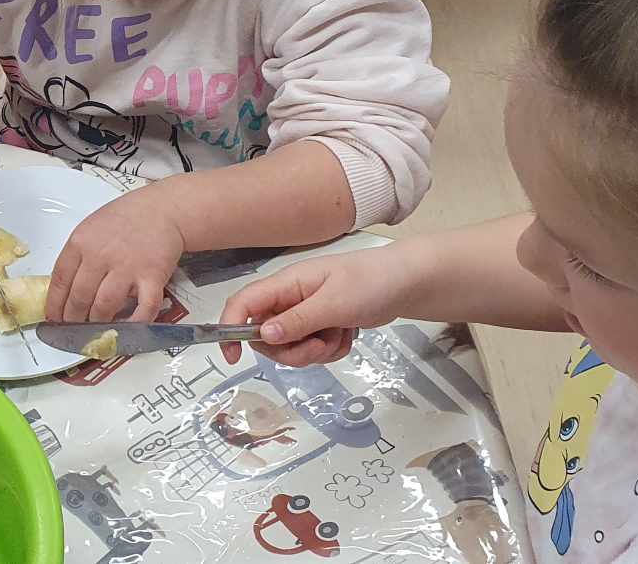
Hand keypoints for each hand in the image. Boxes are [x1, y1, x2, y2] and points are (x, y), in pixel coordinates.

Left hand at [48, 187, 183, 322]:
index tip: (53, 318)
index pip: (59, 281)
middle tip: (73, 328)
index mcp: (80, 243)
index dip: (54, 305)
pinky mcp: (152, 277)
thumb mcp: (90, 228)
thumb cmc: (125, 218)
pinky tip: (128, 330)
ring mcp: (127, 267)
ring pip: (104, 306)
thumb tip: (64, 288)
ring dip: (98, 323)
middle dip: (73, 319)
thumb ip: (78, 255)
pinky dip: (136, 323)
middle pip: (79, 297)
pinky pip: (143, 307)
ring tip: (95, 329)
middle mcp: (101, 256)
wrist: (162, 209)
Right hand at [218, 245, 421, 366]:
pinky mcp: (321, 326)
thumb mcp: (333, 303)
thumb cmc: (370, 282)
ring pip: (291, 348)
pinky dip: (330, 350)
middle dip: (292, 350)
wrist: (407, 283)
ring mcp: (306, 314)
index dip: (229, 328)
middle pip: (266, 337)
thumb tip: (263, 336)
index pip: (243, 304)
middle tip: (319, 345)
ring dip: (315, 351)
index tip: (233, 356)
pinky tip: (347, 334)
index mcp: (285, 285)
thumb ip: (297, 321)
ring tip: (340, 335)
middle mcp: (289, 300)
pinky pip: (312, 350)